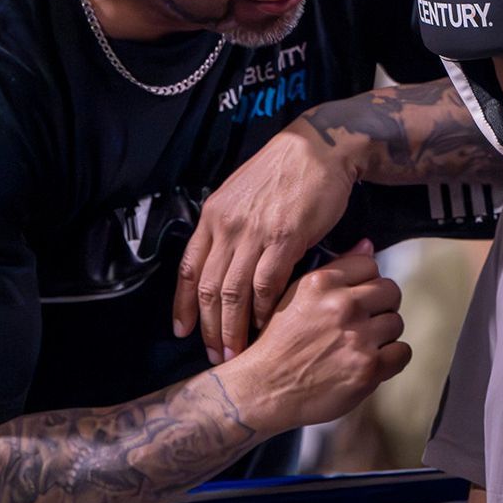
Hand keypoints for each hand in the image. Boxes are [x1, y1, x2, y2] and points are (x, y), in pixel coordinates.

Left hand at [173, 117, 360, 363]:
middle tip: (216, 355)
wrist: (320, 147)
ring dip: (234, 328)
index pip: (187, 270)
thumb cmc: (285, 171)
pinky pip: (266, 284)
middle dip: (209, 328)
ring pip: (233, 292)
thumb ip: (230, 227)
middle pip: (208, 288)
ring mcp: (254, 232)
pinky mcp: (285, 237)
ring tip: (237, 352)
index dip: (183, 306)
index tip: (183, 332)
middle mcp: (227, 225)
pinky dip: (264, 310)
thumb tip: (225, 262)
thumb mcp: (242, 193)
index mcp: (212, 215)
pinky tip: (266, 325)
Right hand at [231, 241, 408, 429]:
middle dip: (380, 306)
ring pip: (396, 323)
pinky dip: (390, 359)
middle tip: (364, 323)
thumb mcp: (294, 295)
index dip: (366, 283)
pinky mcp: (368, 368)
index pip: (370, 265)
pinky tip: (370, 362)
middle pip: (390, 291)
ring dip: (383, 335)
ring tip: (360, 345)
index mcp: (321, 283)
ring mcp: (357, 337)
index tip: (358, 298)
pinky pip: (402, 352)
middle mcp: (342, 306)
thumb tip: (368, 245)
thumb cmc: (277, 344)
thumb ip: (335, 269)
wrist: (263, 389)